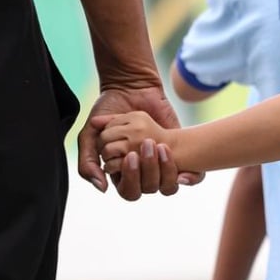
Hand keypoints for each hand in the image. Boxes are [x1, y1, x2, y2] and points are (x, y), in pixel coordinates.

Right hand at [77, 85, 202, 198]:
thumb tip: (103, 188)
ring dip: (165, 170)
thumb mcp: (90, 136)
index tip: (130, 156)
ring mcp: (161, 164)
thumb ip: (88, 163)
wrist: (132, 88)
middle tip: (146, 147)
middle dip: (148, 173)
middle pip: (149, 189)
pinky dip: (190, 178)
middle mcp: (143, 173)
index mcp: (122, 173)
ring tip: (160, 147)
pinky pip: (191, 178)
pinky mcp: (179, 154)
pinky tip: (184, 171)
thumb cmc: (108, 113)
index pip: (129, 191)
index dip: (131, 179)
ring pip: (168, 186)